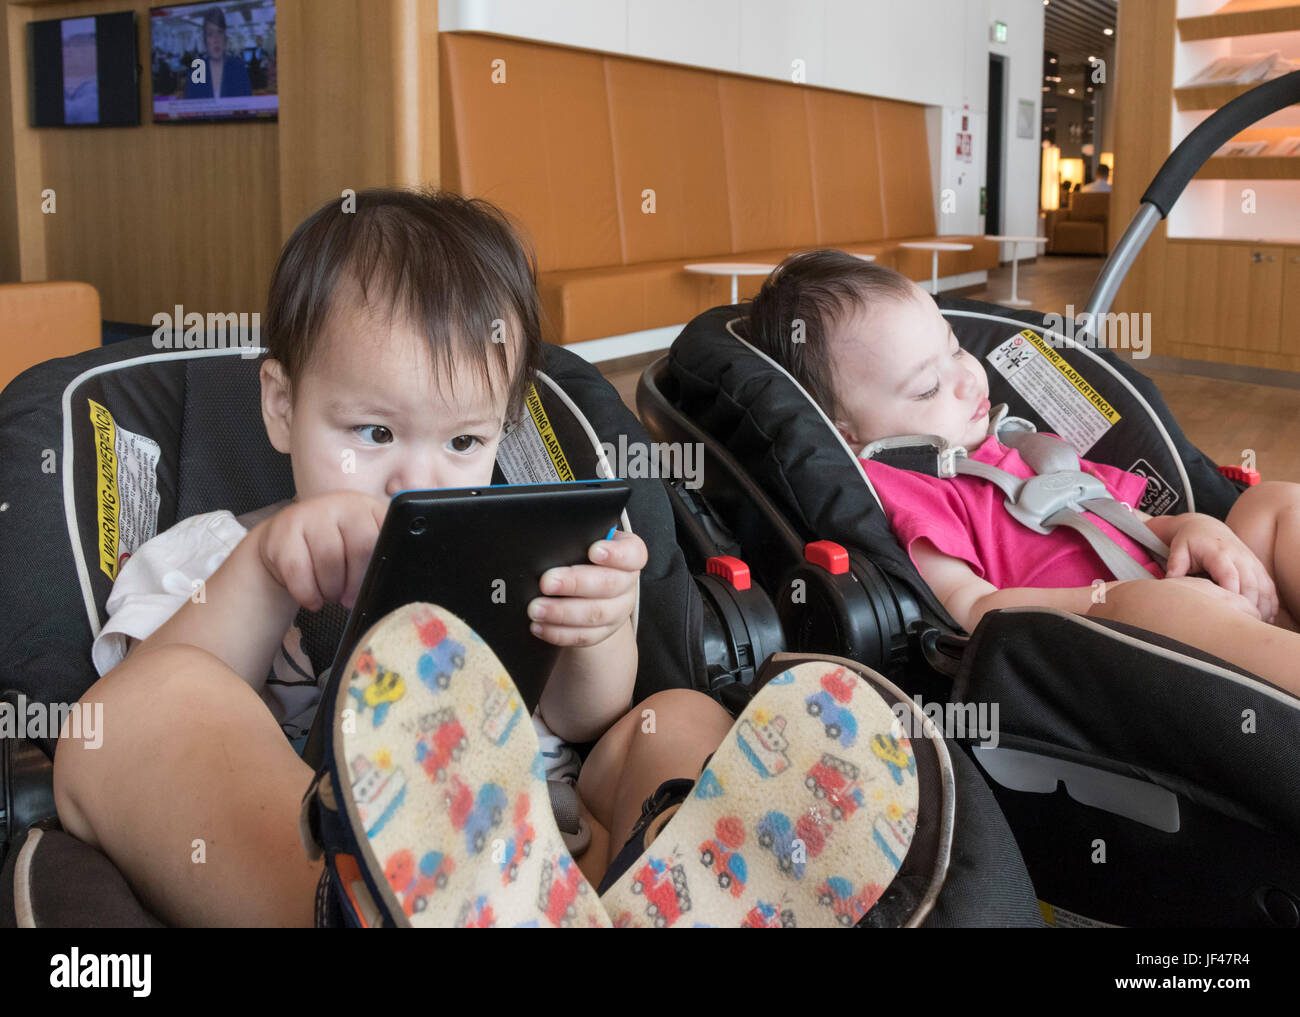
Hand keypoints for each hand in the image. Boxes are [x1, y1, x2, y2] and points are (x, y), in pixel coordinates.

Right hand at [254, 491, 389, 610]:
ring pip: (330, 560)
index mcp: (368, 507)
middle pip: (361, 547)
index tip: (374, 587)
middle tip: (349, 599)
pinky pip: (299, 570)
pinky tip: (312, 598)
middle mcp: (341, 503)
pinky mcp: (284, 531)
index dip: (380, 568)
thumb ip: (378, 554)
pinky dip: (308, 593)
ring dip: (332, 590)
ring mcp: (311, 513)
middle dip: (356, 583)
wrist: (283, 539)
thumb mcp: (358, 544)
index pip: (386, 535)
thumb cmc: (332, 547)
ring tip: (330, 594)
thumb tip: (395, 584)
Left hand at [527, 531, 646, 647]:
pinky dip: (559, 632)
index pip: (633, 553)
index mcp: (628, 555)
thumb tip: (546, 541)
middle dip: (575, 583)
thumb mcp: (583, 542)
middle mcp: (627, 583)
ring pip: (596, 614)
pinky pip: (584, 636)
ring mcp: (618, 610)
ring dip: (562, 612)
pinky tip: (539, 626)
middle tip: (546, 583)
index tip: (593, 551)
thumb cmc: (581, 556)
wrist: (585, 587)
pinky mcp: (603, 631)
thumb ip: (575, 540)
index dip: (616, 554)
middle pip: (609, 584)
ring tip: (536, 609)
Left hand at [1160, 514, 1276, 622]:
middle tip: (1242, 625)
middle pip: (1250, 584)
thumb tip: (1169, 584)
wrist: (1206, 527)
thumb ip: (1175, 565)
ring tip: (1255, 624)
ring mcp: (1251, 562)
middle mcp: (1239, 557)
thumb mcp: (1178, 549)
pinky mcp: (1258, 567)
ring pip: (1263, 587)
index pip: (1230, 575)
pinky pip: (1269, 586)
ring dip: (1263, 607)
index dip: (1231, 595)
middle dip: (1249, 606)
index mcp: (1219, 552)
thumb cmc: (1189, 541)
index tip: (1228, 613)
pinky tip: (1266, 617)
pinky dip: (1270, 602)